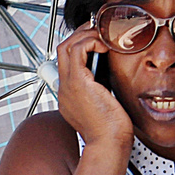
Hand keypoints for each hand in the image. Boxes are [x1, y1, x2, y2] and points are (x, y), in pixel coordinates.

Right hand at [54, 23, 131, 151]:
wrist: (109, 145)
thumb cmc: (112, 131)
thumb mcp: (106, 103)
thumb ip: (103, 87)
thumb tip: (111, 72)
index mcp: (70, 95)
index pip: (67, 62)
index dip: (80, 47)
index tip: (96, 41)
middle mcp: (64, 88)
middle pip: (62, 50)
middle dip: (79, 35)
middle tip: (97, 30)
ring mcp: (68, 85)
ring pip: (66, 47)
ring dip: (85, 36)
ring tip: (102, 35)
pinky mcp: (78, 83)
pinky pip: (77, 51)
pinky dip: (90, 43)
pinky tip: (104, 46)